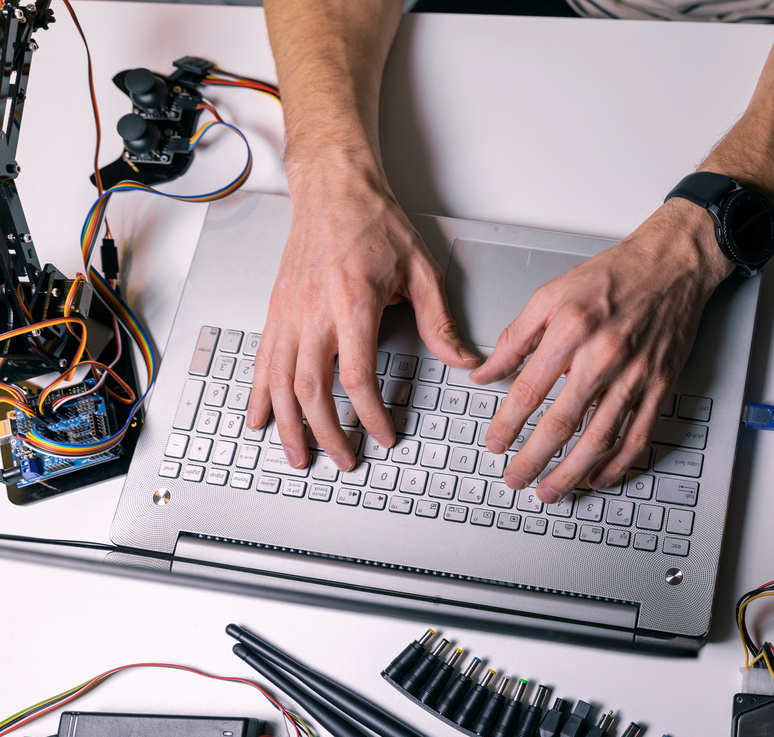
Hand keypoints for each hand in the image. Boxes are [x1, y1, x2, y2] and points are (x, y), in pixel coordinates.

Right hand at [246, 171, 477, 470]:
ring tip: (298, 456)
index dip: (370, 415)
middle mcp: (313, 311)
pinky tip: (260, 417)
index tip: (384, 436)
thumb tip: (462, 359)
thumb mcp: (421, 269)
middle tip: (345, 460)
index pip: (356, 377)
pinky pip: (261, 360)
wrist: (334, 187)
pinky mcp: (275, 309)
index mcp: (352, 304)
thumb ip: (439, 321)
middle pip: (311, 389)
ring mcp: (288, 311)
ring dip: (288, 425)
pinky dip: (259, 394)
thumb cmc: (375, 221)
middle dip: (326, 433)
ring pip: (278, 382)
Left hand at [470, 199, 734, 501]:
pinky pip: (638, 437)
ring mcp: (635, 375)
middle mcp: (604, 355)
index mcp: (571, 330)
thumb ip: (515, 337)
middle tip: (515, 480)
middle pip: (562, 425)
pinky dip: (617, 465)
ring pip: (600, 439)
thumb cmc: (614, 276)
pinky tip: (598, 478)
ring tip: (550, 491)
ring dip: (571, 473)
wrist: (671, 265)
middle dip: (533, 460)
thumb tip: (485, 372)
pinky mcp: (659, 386)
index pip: (530, 391)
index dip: (507, 424)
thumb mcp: (551, 294)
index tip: (495, 444)